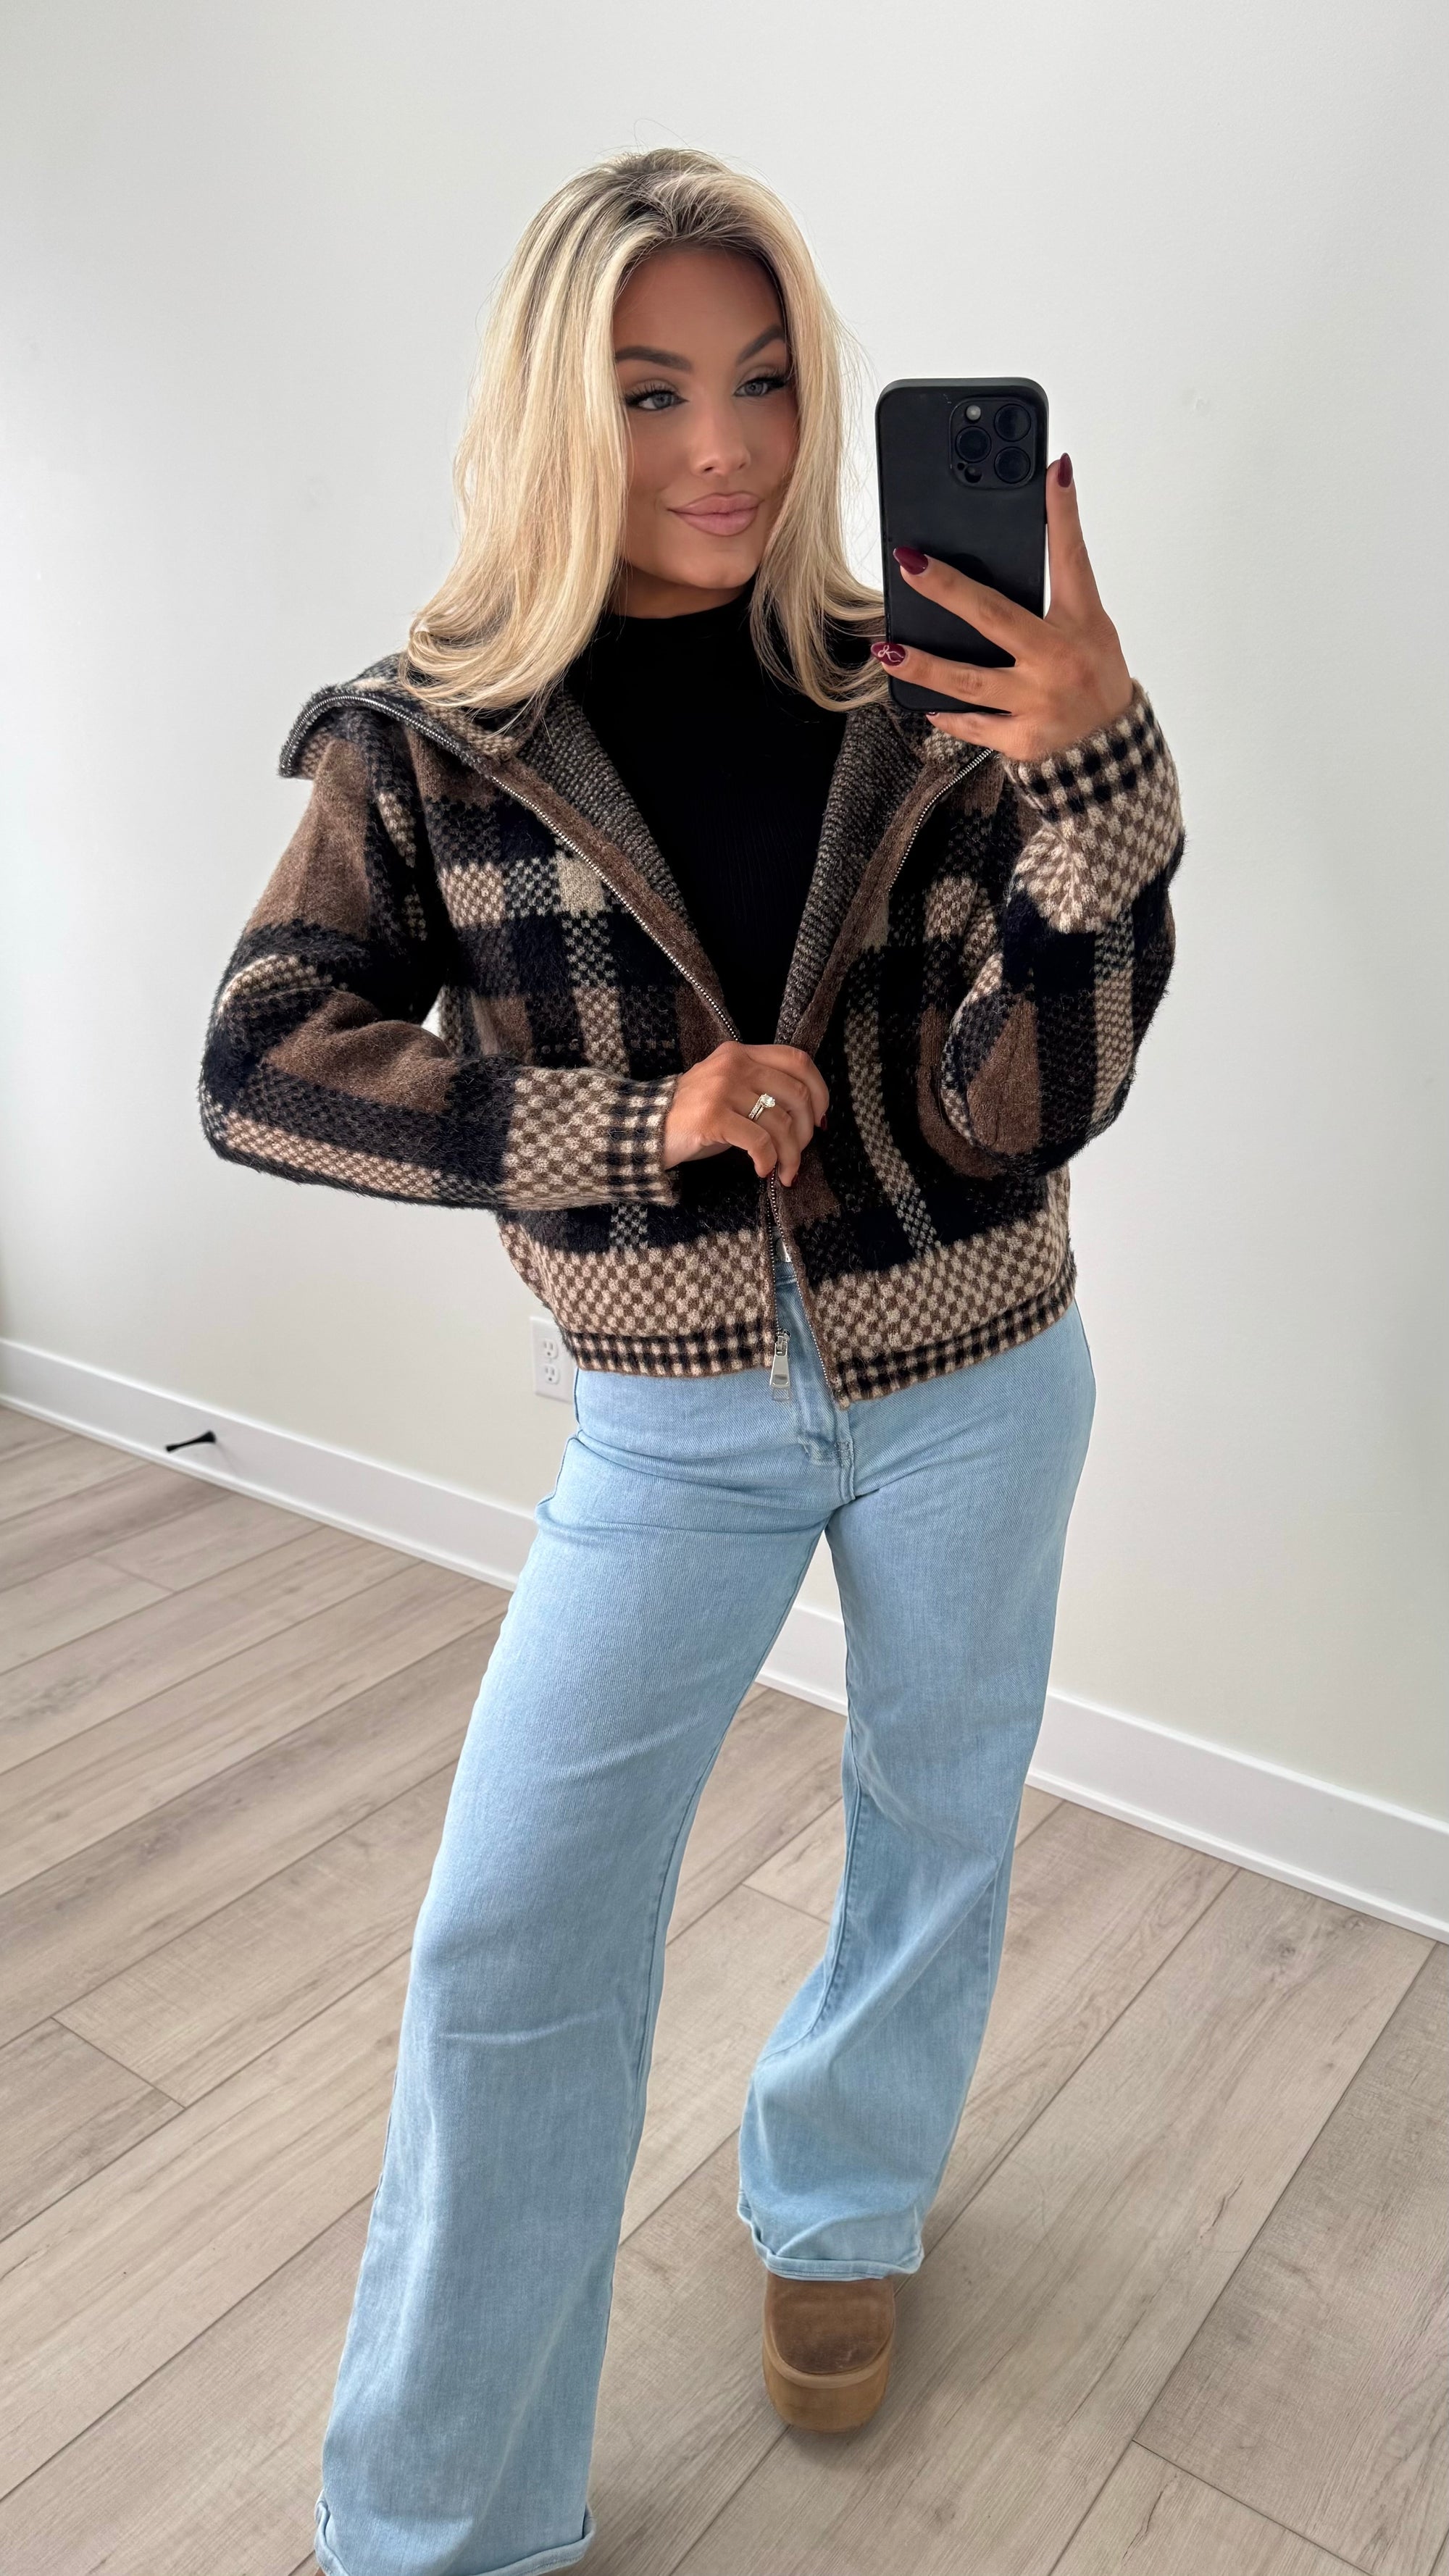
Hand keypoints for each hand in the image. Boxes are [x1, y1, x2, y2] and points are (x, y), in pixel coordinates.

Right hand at [662, 1042, 827, 1185]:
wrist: (648, 1128)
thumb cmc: (694, 1115)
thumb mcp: (729, 1089)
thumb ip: (761, 1088)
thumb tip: (808, 1117)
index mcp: (742, 1053)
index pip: (798, 1060)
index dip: (820, 1090)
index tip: (820, 1119)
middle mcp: (734, 1065)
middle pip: (796, 1094)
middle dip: (806, 1132)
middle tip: (799, 1154)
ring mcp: (722, 1089)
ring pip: (780, 1123)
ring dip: (790, 1155)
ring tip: (784, 1171)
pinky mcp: (713, 1117)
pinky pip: (759, 1141)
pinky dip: (768, 1161)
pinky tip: (763, 1171)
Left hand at [871, 456, 1133, 761]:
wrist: (1112, 755)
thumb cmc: (1095, 681)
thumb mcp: (1091, 630)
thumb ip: (1058, 596)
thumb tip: (1007, 561)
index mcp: (1081, 622)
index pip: (1072, 558)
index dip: (1063, 513)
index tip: (1052, 470)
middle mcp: (1057, 658)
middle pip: (994, 616)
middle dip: (948, 588)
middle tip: (910, 562)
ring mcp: (1037, 701)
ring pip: (968, 680)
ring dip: (924, 664)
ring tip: (887, 650)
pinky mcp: (1022, 739)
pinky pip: (974, 724)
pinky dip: (948, 715)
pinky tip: (923, 703)